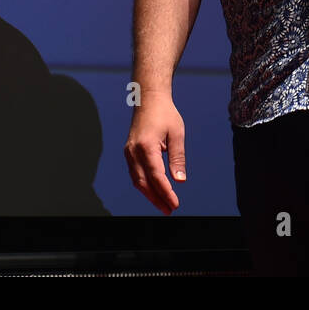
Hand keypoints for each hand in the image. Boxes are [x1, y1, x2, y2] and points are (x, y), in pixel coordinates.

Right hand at [124, 94, 186, 214]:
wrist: (148, 100)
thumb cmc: (165, 114)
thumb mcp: (177, 134)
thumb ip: (177, 158)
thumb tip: (179, 180)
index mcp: (146, 146)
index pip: (156, 176)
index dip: (165, 192)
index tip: (175, 203)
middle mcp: (133, 151)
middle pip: (143, 182)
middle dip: (156, 198)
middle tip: (169, 209)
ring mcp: (129, 152)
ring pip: (137, 180)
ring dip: (149, 194)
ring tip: (164, 205)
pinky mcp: (129, 152)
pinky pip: (135, 174)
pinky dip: (144, 185)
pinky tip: (154, 191)